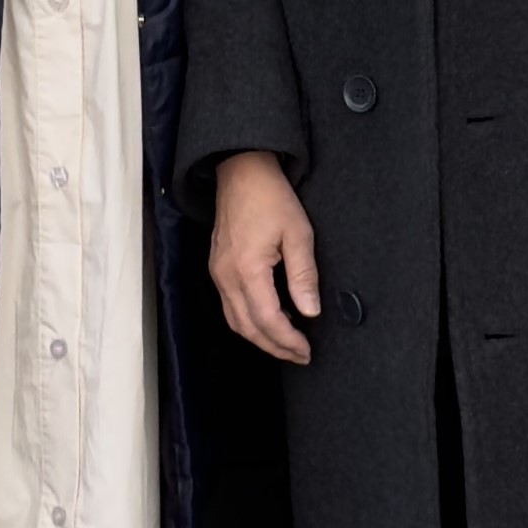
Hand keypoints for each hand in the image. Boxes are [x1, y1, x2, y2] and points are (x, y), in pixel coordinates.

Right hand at [209, 150, 322, 364]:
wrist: (241, 172)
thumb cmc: (272, 198)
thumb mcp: (298, 233)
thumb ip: (304, 275)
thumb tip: (311, 312)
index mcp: (247, 269)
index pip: (267, 320)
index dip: (288, 340)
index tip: (307, 350)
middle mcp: (226, 277)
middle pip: (247, 328)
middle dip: (275, 347)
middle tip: (300, 355)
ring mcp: (217, 274)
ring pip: (235, 322)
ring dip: (259, 338)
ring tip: (286, 345)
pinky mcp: (216, 269)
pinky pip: (229, 307)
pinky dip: (248, 322)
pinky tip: (267, 322)